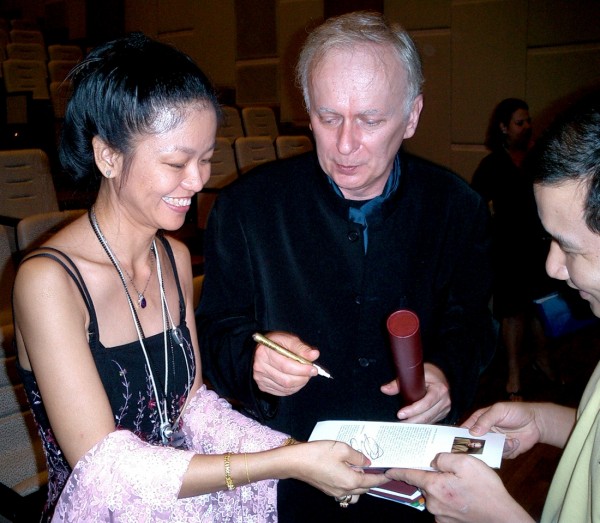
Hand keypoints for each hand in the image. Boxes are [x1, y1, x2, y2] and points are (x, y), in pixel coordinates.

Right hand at [253, 331, 318, 395]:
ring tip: (305, 375)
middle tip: (311, 372)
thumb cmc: (277, 343)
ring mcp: (260, 378)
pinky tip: (297, 380)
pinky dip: (293, 388)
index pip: (286, 366)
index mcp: (264, 352)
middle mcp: (260, 367)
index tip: (313, 369)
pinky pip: (282, 392)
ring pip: (285, 387)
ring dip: (300, 383)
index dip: (302, 369)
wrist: (264, 349)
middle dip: (303, 378)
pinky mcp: (263, 386)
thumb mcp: (289, 340)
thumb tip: (315, 354)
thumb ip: (301, 348)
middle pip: (286, 380)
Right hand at [288, 441, 388, 498]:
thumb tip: (367, 461)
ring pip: (355, 493)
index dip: (382, 477)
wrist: (295, 462)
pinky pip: (345, 491)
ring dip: (361, 484)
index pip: (372, 481)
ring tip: (360, 470)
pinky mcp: (327, 490)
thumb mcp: (341, 448)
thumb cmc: (318, 453)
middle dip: (372, 480)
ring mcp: (335, 492)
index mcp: (351, 480)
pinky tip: (346, 471)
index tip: (390, 474)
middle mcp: (345, 490)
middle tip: (377, 468)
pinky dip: (351, 484)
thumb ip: (357, 455)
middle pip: (365, 488)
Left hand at [381, 363, 450, 423]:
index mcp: (440, 389)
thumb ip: (399, 383)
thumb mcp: (415, 374)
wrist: (442, 376)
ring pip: (429, 421)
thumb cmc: (428, 373)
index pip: (425, 403)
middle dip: (412, 421)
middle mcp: (445, 401)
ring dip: (416, 424)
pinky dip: (421, 424)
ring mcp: (445, 408)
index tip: (400, 414)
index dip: (412, 410)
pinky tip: (411, 424)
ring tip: (402, 426)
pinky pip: (431, 421)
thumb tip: (384, 389)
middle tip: (398, 423)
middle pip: (427, 415)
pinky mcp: (443, 413)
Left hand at [385, 453, 532, 522]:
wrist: (503, 518)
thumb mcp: (466, 463)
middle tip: (450, 471)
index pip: (410, 476)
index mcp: (434, 486)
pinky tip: (464, 495)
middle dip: (433, 475)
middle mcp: (433, 503)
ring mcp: (441, 515)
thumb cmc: (486, 490)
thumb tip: (433, 459)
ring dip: (444, 487)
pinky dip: (450, 498)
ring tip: (463, 485)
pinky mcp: (449, 522)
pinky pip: (444, 505)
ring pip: (436, 494)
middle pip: (426, 483)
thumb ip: (444, 457)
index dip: (398, 471)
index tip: (388, 470)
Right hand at [461, 402, 542, 458]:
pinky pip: (501, 456)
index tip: (458, 445)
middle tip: (487, 446)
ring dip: (498, 448)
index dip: (460, 437)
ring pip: (488, 452)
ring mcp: (494, 443)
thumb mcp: (499, 411)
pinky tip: (515, 442)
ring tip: (509, 440)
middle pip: (474, 444)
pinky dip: (508, 450)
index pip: (465, 430)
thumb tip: (472, 432)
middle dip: (479, 447)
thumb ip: (485, 420)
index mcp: (479, 421)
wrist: (536, 422)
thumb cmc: (515, 412)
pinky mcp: (504, 452)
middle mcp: (484, 433)